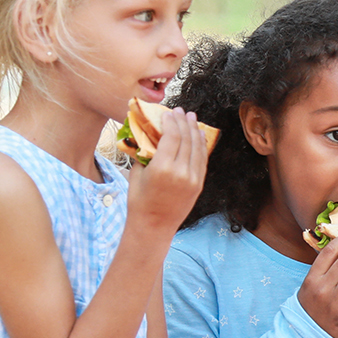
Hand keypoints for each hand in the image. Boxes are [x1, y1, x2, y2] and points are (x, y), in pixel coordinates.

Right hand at [127, 109, 207, 233]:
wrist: (154, 226)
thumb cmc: (139, 200)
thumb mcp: (136, 173)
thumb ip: (144, 152)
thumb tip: (150, 134)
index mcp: (162, 168)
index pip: (172, 136)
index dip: (172, 121)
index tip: (169, 112)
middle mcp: (181, 172)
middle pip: (186, 139)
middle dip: (184, 122)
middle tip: (182, 110)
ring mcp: (193, 179)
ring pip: (197, 147)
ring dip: (195, 130)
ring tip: (192, 118)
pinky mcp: (199, 184)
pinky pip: (202, 159)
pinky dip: (201, 145)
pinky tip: (199, 135)